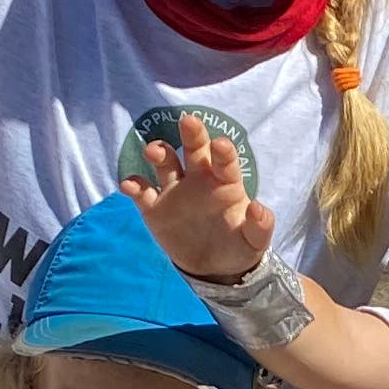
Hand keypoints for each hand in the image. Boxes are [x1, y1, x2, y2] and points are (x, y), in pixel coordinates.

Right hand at [121, 109, 271, 279]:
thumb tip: (258, 208)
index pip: (224, 162)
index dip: (222, 152)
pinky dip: (134, 185)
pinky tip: (129, 185)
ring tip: (153, 152)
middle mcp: (199, 179)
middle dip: (192, 135)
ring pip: (165, 163)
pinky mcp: (155, 207)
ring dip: (159, 153)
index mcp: (225, 183)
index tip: (220, 144)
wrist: (214, 268)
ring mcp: (175, 191)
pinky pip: (142, 191)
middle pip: (194, 150)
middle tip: (188, 120)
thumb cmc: (238, 247)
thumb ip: (259, 226)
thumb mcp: (254, 242)